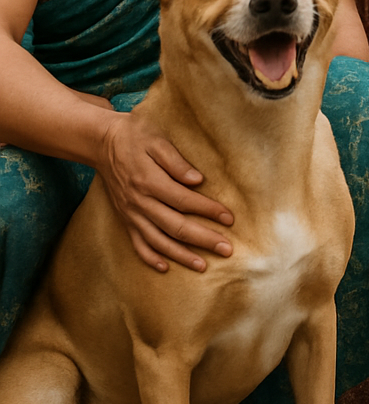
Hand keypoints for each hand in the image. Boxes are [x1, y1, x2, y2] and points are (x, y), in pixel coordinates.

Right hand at [95, 110, 233, 272]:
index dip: (208, 211)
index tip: (229, 218)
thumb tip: (197, 180)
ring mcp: (131, 213)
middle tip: (227, 250)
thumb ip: (176, 161)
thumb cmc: (136, 135)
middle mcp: (140, 202)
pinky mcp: (125, 218)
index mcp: (150, 181)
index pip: (185, 201)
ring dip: (181, 255)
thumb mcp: (157, 139)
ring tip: (203, 266)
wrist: (102, 142)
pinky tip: (164, 267)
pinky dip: (150, 257)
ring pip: (158, 241)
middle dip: (203, 240)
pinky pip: (137, 243)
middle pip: (176, 226)